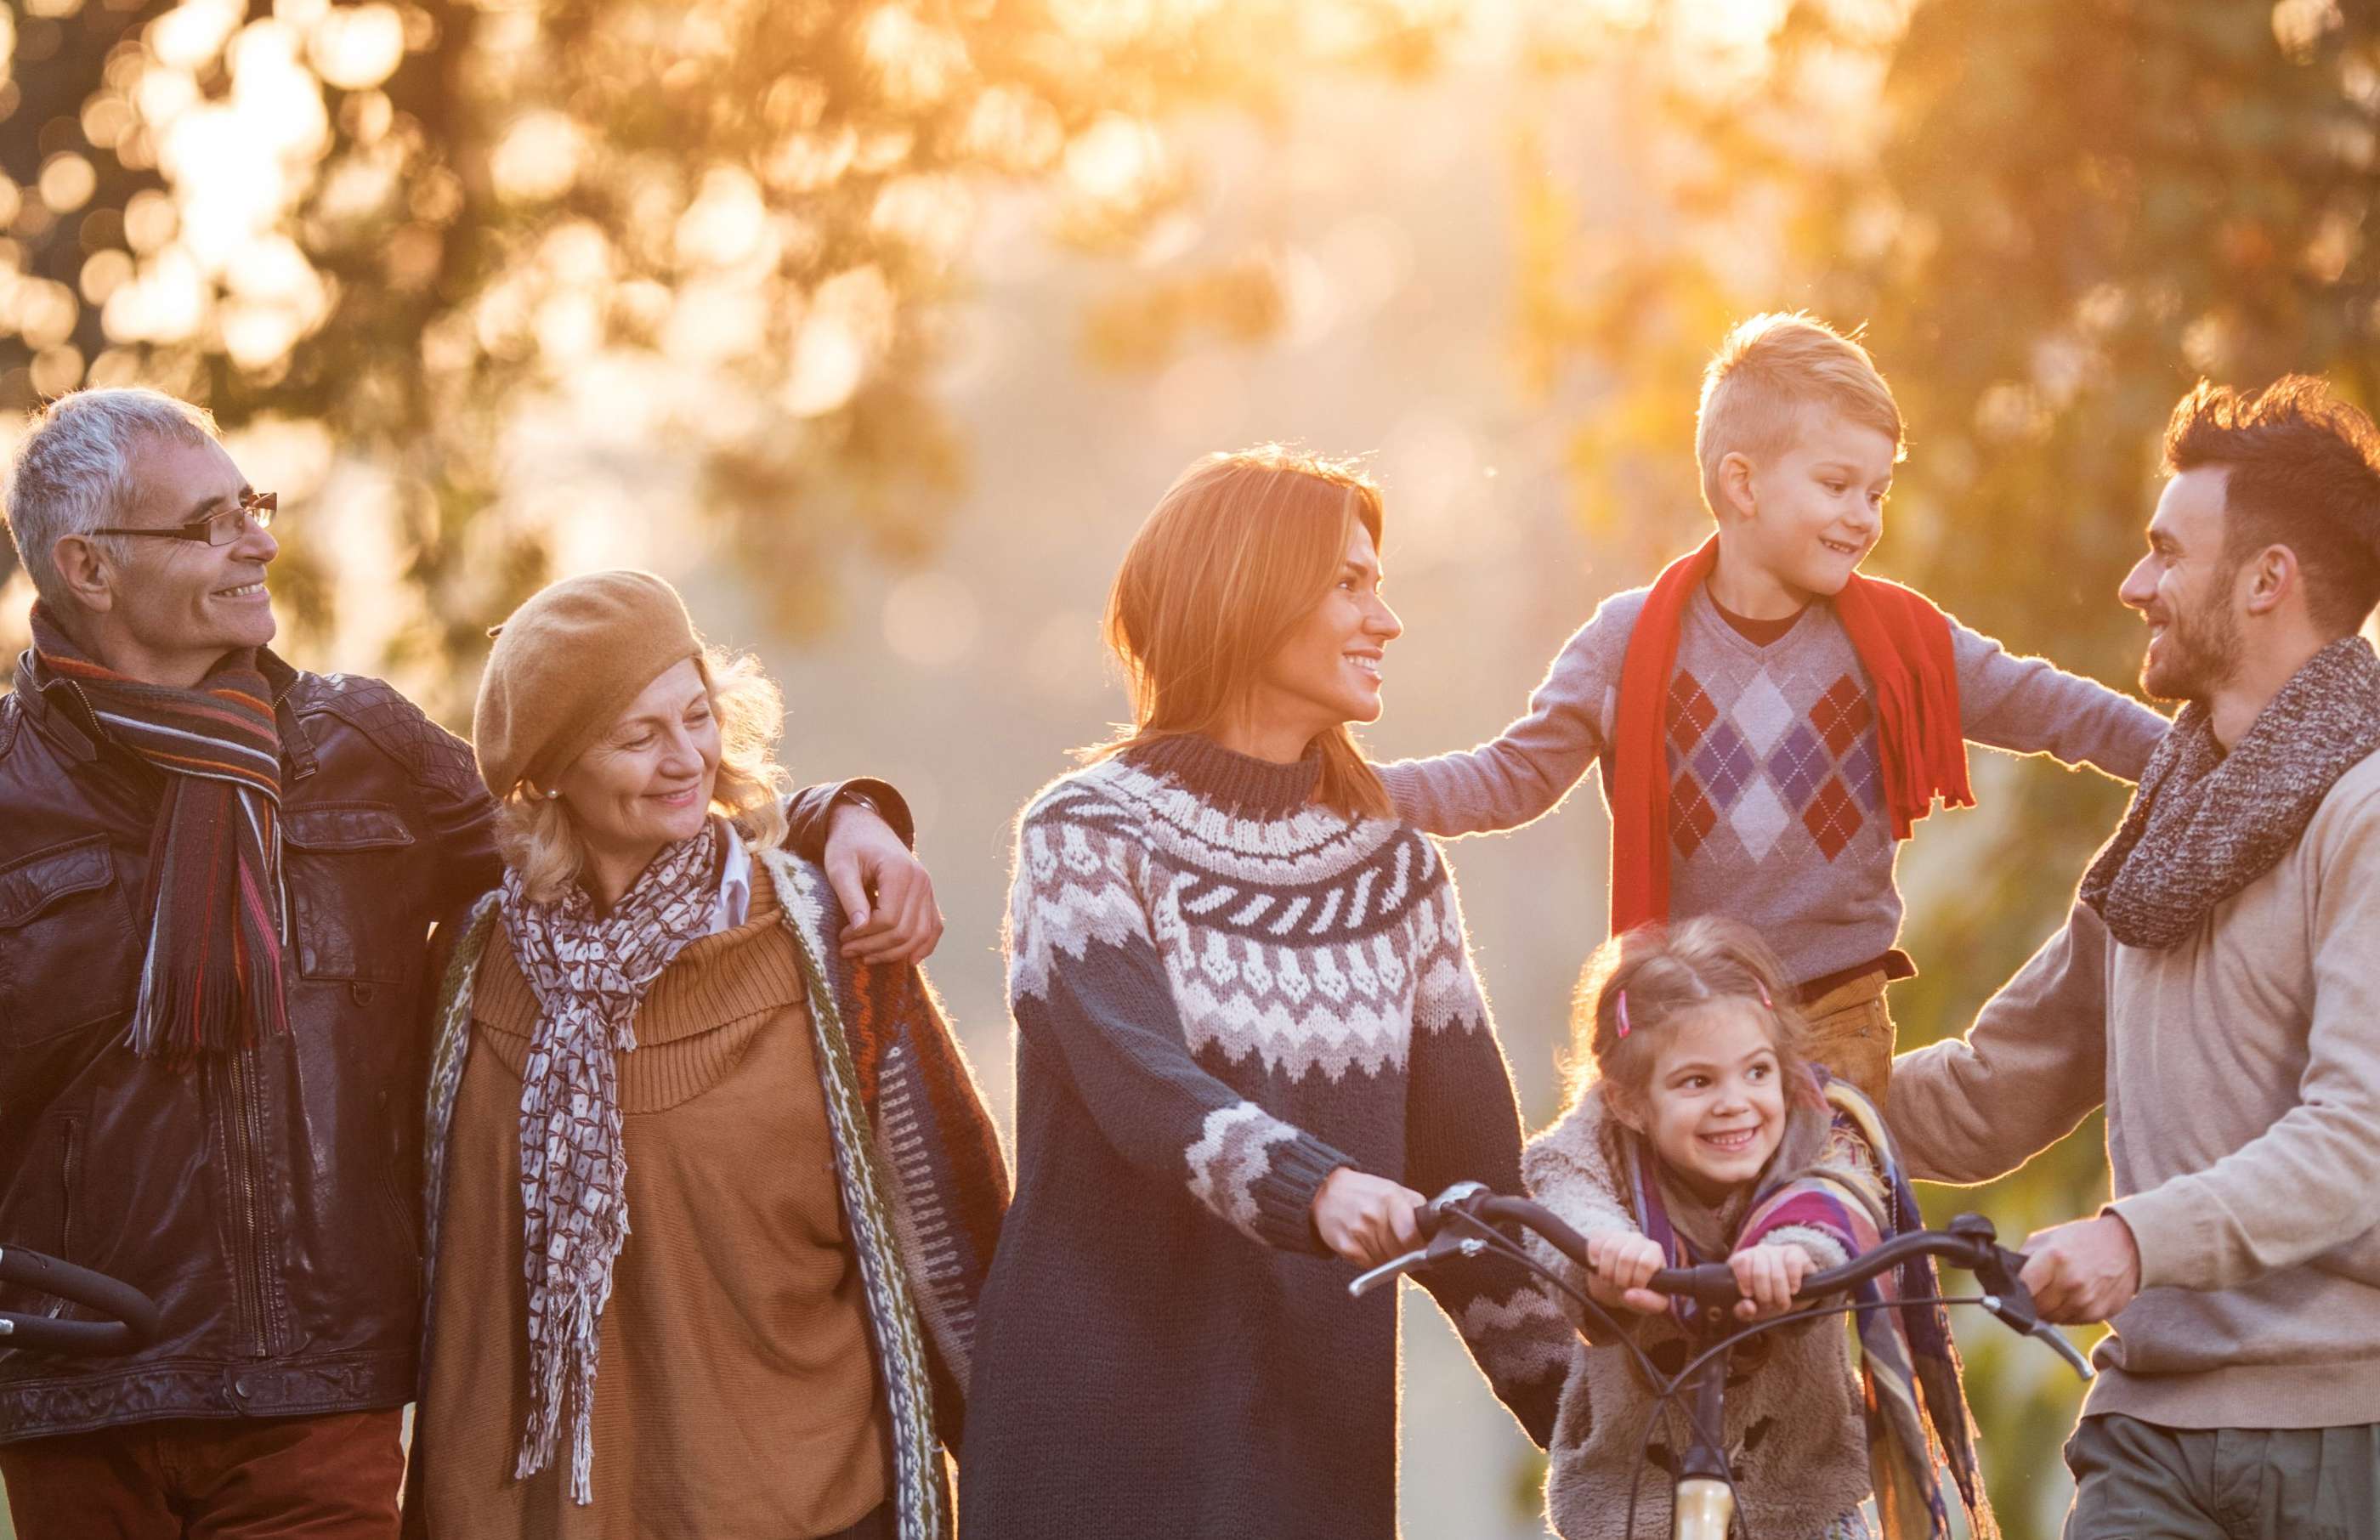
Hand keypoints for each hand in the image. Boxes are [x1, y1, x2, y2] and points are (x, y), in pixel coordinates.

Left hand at [824, 801, 944, 964]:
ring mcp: (928, 889)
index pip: (888, 918)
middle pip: (905, 931)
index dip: (864, 935)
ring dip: (894, 953)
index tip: (842, 936)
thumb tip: (860, 928)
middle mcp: (921, 881)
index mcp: (900, 871)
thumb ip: (850, 897)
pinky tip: (908, 960)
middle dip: (875, 947)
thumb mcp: (840, 867)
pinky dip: (924, 947)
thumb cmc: (848, 846)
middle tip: (848, 951)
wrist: (864, 827)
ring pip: (921, 935)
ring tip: (867, 957)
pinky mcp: (928, 896)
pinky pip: (934, 927)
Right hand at [1311, 1168, 1424, 1268]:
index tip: (1421, 1245)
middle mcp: (1373, 1216)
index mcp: (1390, 1198)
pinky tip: (1371, 1246)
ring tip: (1385, 1242)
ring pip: (1388, 1262)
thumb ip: (1416, 1208)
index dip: (1420, 1245)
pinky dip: (1375, 1260)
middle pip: (1401, 1252)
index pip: (1411, 1234)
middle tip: (1405, 1246)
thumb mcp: (1394, 1189)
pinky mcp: (1347, 1248)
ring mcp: (1359, 1233)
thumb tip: (1433, 1232)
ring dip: (1391, 1258)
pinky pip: (1371, 1266)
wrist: (1327, 1193)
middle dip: (1408, 1254)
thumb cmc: (1365, 1192)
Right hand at [1585, 1231, 1667, 1314]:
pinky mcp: (1602, 1235)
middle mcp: (1638, 1239)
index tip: (1635, 1288)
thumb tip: (1629, 1295)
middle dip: (1620, 1279)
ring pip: (1608, 1249)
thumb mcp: (1653, 1302)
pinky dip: (1593, 1259)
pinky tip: (1597, 1267)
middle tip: (1620, 1287)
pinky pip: (1594, 1244)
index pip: (1645, 1263)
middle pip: (1625, 1258)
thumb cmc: (1642, 1292)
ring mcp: (1619, 1235)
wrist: (1622, 1284)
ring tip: (1609, 1281)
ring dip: (1605, 1272)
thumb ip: (1648, 1302)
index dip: (1637, 1280)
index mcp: (1655, 1252)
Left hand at [1728, 1243, 1812, 1320]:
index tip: (1748, 1294)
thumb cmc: (1767, 1298)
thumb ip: (1743, 1311)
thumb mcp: (1753, 1308)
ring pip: (1777, 1270)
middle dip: (1765, 1294)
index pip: (1740, 1261)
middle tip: (1769, 1305)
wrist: (1793, 1293)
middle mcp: (1759, 1252)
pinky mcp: (1796, 1253)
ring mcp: (1778, 1250)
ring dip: (1780, 1292)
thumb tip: (1749, 1307)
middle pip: (1759, 1271)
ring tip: (1782, 1303)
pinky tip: (1793, 1290)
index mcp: (1743, 1260)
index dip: (1744, 1279)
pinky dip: (1793, 1280)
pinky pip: (1793, 1263)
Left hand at [2019, 1212, 2141, 1323]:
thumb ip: (2025, 1259)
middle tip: (2036, 1290)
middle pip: (2035, 1307)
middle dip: (2030, 1301)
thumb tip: (2006, 1277)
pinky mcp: (2098, 1314)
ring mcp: (2085, 1300)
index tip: (2010, 1290)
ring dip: (2048, 1309)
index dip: (2013, 1291)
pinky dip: (2067, 1313)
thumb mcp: (2048, 1239)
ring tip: (2057, 1290)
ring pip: (2051, 1318)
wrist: (2127, 1246)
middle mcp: (2070, 1282)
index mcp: (2054, 1258)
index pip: (2022, 1288)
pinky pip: (2071, 1322)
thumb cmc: (2082, 1240)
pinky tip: (2074, 1296)